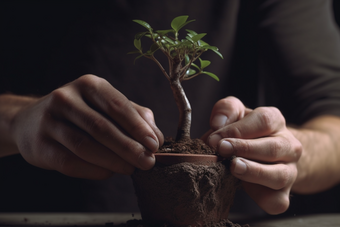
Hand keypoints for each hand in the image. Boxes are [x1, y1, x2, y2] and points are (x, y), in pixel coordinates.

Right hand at [11, 74, 163, 178]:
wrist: (32, 121)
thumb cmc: (82, 113)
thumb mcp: (107, 105)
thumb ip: (134, 116)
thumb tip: (157, 138)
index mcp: (88, 85)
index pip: (117, 106)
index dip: (138, 127)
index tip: (155, 145)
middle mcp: (66, 99)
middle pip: (102, 127)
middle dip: (129, 147)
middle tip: (148, 162)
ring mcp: (49, 121)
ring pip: (85, 146)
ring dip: (113, 161)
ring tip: (131, 169)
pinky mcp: (40, 145)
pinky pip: (70, 162)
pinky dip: (93, 170)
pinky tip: (109, 172)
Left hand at [203, 96, 301, 214]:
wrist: (265, 153)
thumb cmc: (245, 132)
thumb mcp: (236, 114)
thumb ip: (226, 110)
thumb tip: (217, 123)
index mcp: (275, 121)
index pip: (263, 121)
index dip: (238, 130)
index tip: (216, 138)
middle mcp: (288, 146)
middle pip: (272, 148)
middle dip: (244, 149)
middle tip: (222, 150)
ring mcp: (289, 171)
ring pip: (279, 175)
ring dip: (254, 172)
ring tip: (234, 167)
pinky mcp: (283, 193)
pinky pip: (277, 201)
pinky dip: (262, 198)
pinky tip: (245, 190)